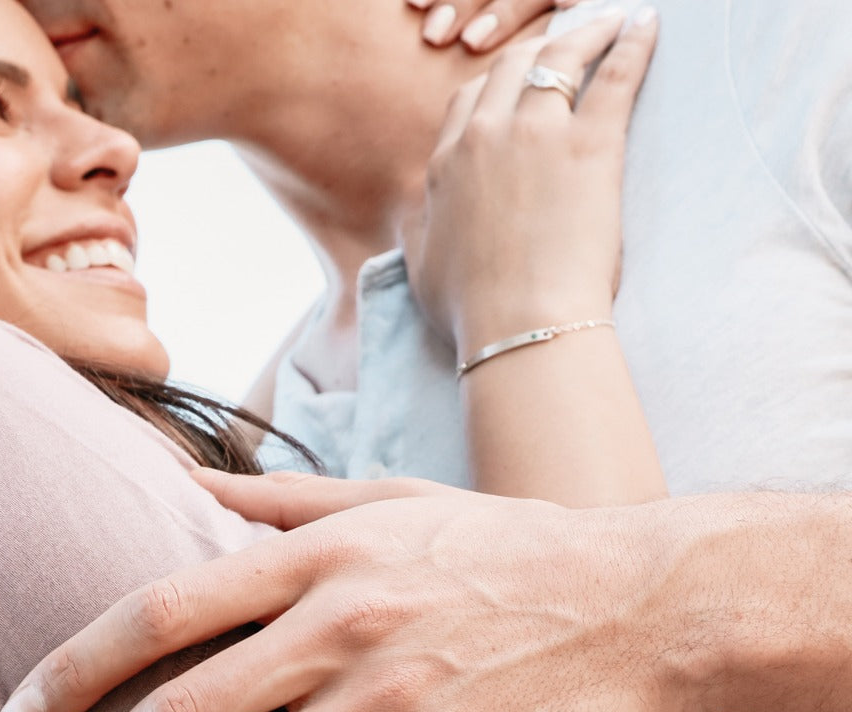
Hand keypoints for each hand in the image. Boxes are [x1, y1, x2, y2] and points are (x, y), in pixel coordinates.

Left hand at [0, 470, 684, 711]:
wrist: (636, 599)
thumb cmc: (501, 545)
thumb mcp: (389, 499)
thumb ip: (280, 496)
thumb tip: (182, 485)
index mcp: (315, 557)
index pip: (158, 610)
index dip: (74, 667)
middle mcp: (338, 626)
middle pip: (180, 711)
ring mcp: (389, 700)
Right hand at [404, 7, 656, 350]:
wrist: (519, 327)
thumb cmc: (472, 313)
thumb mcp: (423, 269)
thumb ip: (421, 229)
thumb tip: (418, 214)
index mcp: (445, 165)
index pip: (468, 101)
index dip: (495, 83)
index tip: (517, 80)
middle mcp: (485, 136)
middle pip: (511, 67)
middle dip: (539, 46)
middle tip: (565, 41)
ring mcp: (538, 134)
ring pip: (560, 55)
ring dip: (587, 30)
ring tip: (610, 21)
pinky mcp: (591, 144)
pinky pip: (616, 74)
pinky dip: (633, 42)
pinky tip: (646, 23)